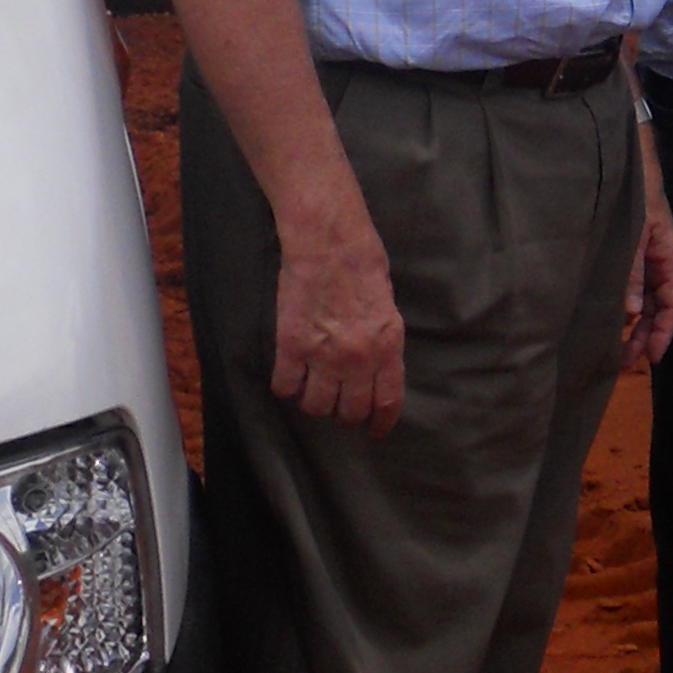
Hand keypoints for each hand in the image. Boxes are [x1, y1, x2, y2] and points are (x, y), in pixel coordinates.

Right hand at [270, 220, 407, 435]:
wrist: (329, 242)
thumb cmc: (363, 262)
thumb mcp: (387, 306)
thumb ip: (382, 341)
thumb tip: (376, 365)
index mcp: (387, 347)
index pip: (386, 401)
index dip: (380, 422)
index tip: (374, 430)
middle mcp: (357, 359)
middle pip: (349, 411)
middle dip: (344, 413)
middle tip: (338, 404)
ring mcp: (323, 355)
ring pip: (316, 406)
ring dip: (314, 402)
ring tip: (312, 388)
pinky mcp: (291, 346)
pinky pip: (285, 387)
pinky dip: (286, 387)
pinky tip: (289, 376)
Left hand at [622, 131, 672, 370]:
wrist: (627, 163)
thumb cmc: (637, 194)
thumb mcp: (636, 233)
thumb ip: (632, 272)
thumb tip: (633, 312)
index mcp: (669, 257)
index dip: (665, 331)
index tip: (652, 356)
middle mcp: (659, 263)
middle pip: (658, 308)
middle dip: (645, 335)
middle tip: (624, 363)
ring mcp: (644, 260)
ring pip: (644, 302)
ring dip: (633, 326)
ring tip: (615, 350)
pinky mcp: (628, 256)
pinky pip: (630, 288)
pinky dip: (623, 307)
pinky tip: (610, 321)